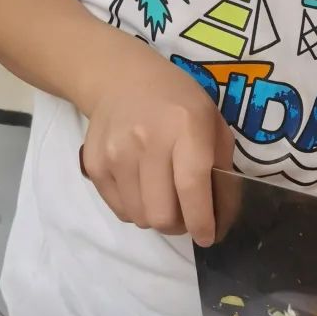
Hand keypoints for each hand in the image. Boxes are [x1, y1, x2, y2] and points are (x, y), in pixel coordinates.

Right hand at [79, 47, 234, 246]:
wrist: (122, 79)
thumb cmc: (178, 102)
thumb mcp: (213, 124)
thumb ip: (222, 170)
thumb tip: (222, 219)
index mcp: (185, 126)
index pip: (192, 186)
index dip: (202, 220)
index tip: (208, 236)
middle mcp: (147, 140)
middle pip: (161, 213)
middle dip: (179, 225)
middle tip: (187, 215)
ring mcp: (115, 153)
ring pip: (140, 218)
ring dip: (157, 218)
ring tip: (165, 197)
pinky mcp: (94, 165)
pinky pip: (120, 210)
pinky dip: (137, 210)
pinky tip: (144, 186)